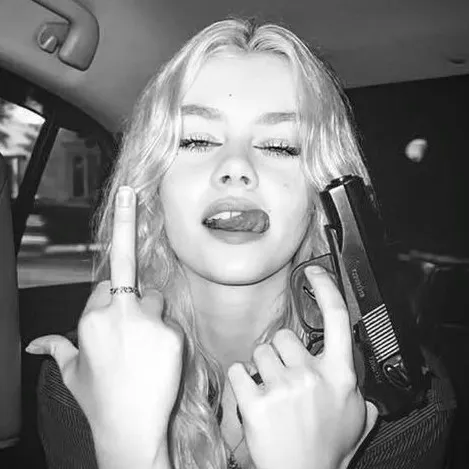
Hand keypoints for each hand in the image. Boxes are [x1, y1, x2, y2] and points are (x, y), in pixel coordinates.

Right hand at [26, 186, 182, 468]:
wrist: (130, 429)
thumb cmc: (100, 399)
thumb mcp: (72, 373)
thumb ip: (56, 349)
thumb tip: (35, 345)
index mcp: (90, 317)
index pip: (105, 285)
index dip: (110, 301)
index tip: (115, 296)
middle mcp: (117, 312)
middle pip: (130, 283)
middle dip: (131, 300)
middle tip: (130, 334)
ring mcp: (147, 320)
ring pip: (156, 298)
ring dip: (152, 316)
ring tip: (145, 351)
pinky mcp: (172, 332)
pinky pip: (172, 320)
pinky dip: (167, 334)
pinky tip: (159, 359)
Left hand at [228, 266, 378, 468]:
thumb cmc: (327, 450)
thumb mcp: (356, 418)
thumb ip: (358, 394)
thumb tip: (360, 383)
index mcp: (339, 375)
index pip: (337, 319)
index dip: (326, 288)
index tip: (315, 272)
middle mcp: (312, 376)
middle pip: (286, 336)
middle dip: (282, 353)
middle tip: (286, 378)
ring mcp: (283, 387)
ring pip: (260, 352)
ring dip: (262, 368)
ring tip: (271, 392)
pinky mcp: (255, 401)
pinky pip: (239, 370)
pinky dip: (241, 380)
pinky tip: (252, 396)